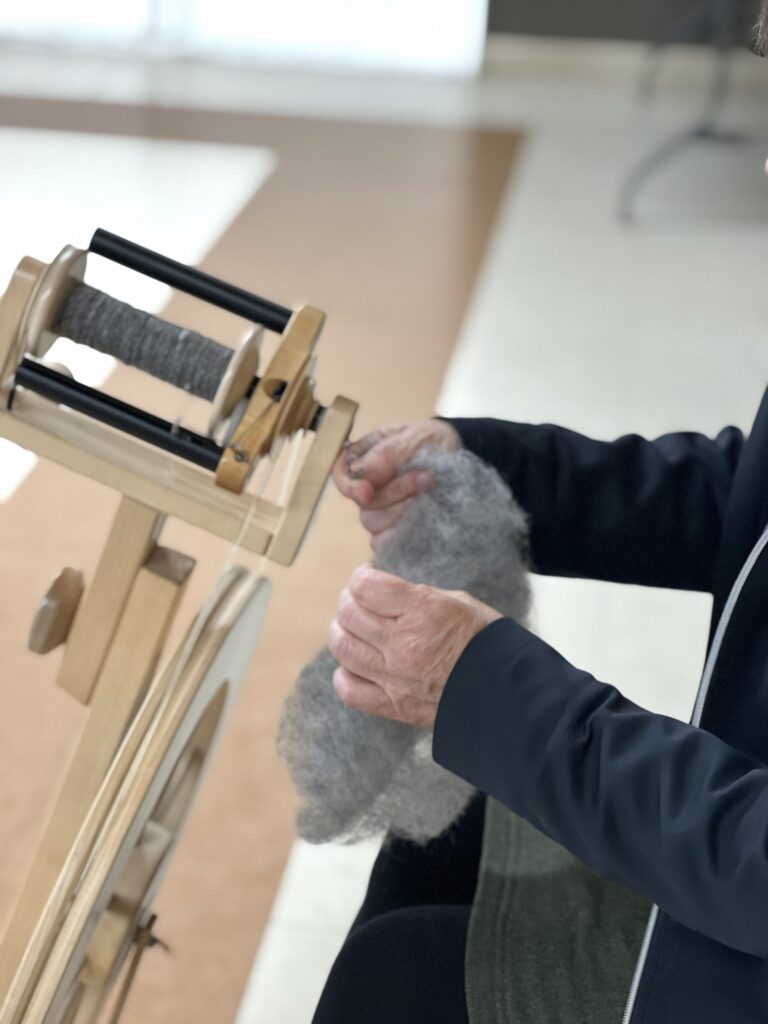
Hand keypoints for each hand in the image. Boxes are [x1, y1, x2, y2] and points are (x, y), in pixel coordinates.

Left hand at [327, 565, 501, 728]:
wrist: (507, 693)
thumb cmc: (488, 643)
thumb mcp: (458, 602)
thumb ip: (416, 596)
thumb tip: (384, 592)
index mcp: (423, 611)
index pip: (365, 586)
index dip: (361, 577)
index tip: (367, 577)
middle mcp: (403, 644)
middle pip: (349, 613)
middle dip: (350, 601)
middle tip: (360, 601)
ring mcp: (395, 677)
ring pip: (342, 646)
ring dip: (343, 632)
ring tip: (355, 628)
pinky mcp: (393, 706)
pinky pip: (348, 688)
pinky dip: (345, 673)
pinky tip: (357, 664)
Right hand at [331, 420, 460, 551]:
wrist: (461, 455)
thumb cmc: (432, 442)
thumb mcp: (410, 438)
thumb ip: (383, 456)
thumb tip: (362, 483)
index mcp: (364, 461)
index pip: (341, 479)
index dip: (351, 488)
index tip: (368, 493)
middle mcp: (370, 490)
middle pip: (365, 507)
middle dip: (396, 494)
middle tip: (427, 477)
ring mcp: (384, 513)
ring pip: (377, 526)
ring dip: (406, 512)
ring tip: (432, 493)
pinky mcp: (399, 531)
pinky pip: (389, 543)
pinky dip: (407, 534)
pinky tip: (427, 521)